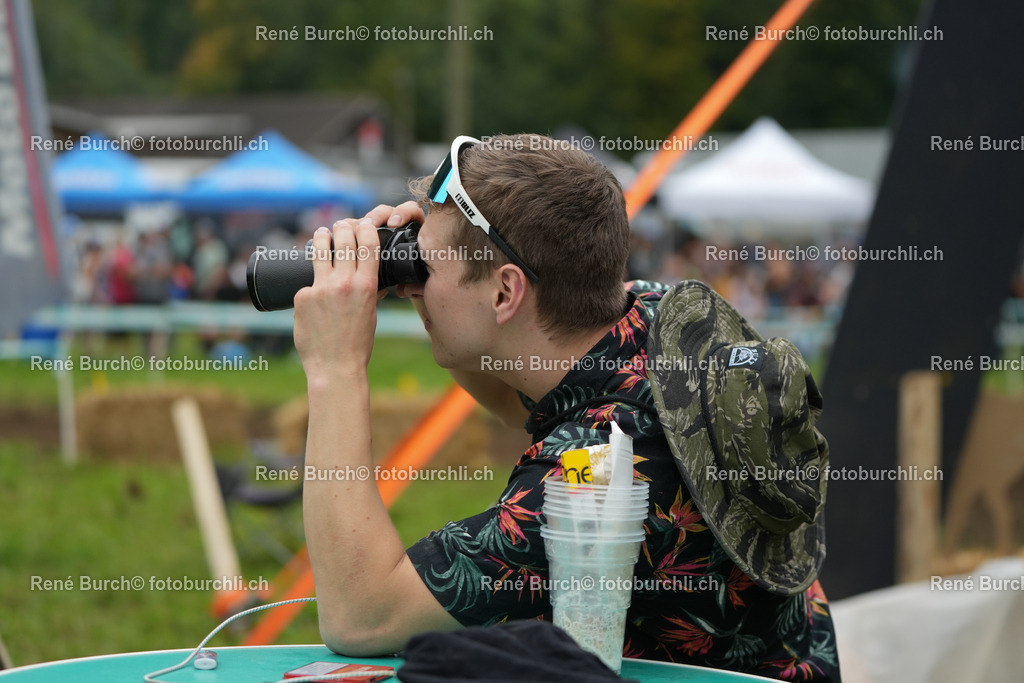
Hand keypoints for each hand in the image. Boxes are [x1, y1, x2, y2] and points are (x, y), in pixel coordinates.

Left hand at [292, 203, 425, 380]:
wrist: (335, 367)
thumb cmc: (357, 343)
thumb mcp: (371, 313)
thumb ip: (371, 292)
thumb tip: (374, 278)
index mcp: (366, 286)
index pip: (368, 244)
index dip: (365, 228)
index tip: (362, 223)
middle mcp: (343, 283)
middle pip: (343, 240)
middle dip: (342, 227)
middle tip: (339, 224)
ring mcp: (320, 289)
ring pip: (319, 251)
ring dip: (321, 237)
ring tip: (320, 233)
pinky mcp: (302, 297)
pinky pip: (307, 284)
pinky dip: (310, 286)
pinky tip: (313, 296)